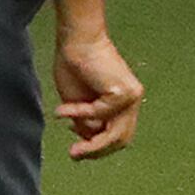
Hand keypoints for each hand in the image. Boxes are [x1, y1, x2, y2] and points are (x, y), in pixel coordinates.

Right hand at [55, 24, 144, 158]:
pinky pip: (98, 114)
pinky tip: (62, 110)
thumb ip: (87, 123)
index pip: (118, 137)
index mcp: (123, 103)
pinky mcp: (123, 92)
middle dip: (96, 151)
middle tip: (74, 154)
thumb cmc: (75, 68)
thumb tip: (91, 142)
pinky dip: (78, 114)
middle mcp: (132, 99)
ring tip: (71, 148)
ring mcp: (131, 96)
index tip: (75, 148)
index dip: (98, 148)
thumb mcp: (79, 106)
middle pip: (121, 140)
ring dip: (91, 143)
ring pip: (115, 134)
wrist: (77, 40)